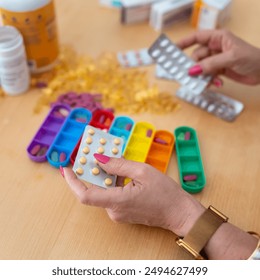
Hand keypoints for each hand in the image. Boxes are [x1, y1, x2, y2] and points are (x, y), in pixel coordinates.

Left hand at [62, 154, 204, 236]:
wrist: (179, 213)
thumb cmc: (165, 193)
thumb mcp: (143, 172)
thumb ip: (118, 165)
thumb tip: (98, 158)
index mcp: (117, 202)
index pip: (85, 195)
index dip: (73, 182)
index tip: (67, 168)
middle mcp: (113, 211)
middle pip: (94, 189)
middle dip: (90, 171)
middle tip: (92, 153)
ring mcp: (118, 213)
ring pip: (103, 191)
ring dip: (103, 175)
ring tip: (108, 158)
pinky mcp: (122, 212)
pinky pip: (111, 195)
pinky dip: (111, 182)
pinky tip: (118, 171)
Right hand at [177, 29, 259, 85]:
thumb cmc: (252, 58)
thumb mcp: (231, 58)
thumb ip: (211, 64)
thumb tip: (192, 71)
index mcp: (218, 38)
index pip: (197, 38)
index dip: (184, 43)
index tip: (172, 50)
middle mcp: (215, 48)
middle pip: (196, 57)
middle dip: (195, 67)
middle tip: (192, 76)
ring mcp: (216, 60)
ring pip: (201, 68)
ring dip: (204, 76)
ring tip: (210, 82)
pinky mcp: (219, 70)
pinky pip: (207, 75)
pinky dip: (209, 81)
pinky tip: (217, 83)